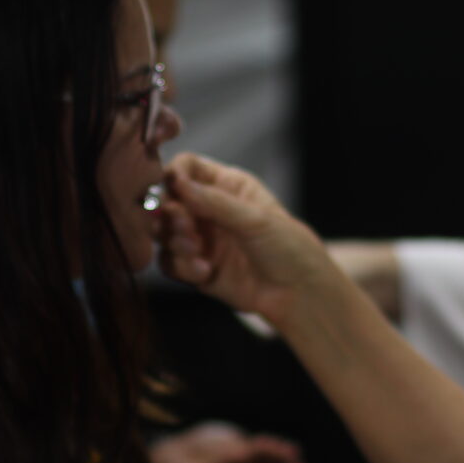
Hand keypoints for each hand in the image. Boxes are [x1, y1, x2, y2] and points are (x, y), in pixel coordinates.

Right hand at [157, 154, 331, 323]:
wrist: (299, 295)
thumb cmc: (290, 249)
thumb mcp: (256, 219)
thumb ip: (214, 201)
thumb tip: (178, 183)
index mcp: (228, 186)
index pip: (187, 167)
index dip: (175, 176)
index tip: (174, 191)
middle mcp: (210, 209)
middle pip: (167, 200)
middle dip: (171, 214)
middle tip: (186, 228)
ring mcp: (202, 239)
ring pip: (164, 233)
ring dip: (176, 242)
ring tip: (198, 252)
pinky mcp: (196, 268)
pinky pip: (170, 263)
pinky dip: (182, 267)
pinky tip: (206, 272)